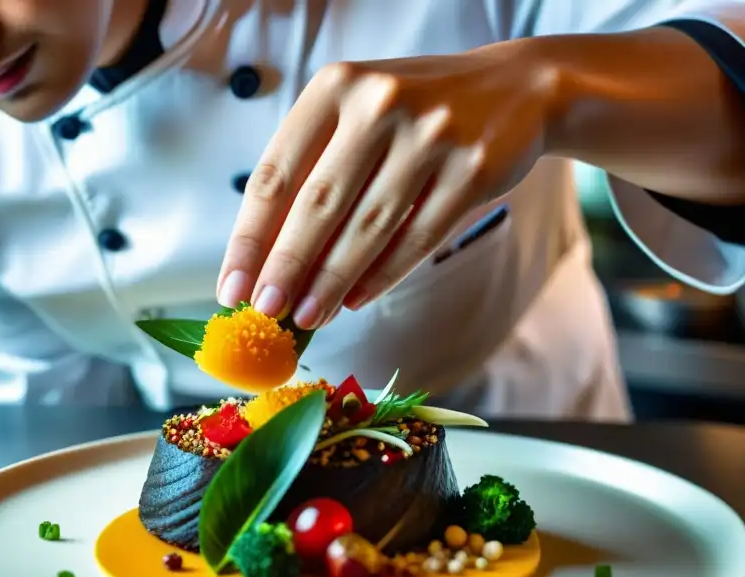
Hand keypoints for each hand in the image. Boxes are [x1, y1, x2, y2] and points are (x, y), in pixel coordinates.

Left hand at [216, 38, 554, 328]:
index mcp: (334, 87)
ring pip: (367, 227)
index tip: (231, 286)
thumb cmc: (413, 113)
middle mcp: (379, 103)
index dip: (249, 238)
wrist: (516, 89)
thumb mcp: (355, 118)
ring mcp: (431, 135)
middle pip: (318, 204)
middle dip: (286, 267)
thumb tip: (266, 259)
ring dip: (330, 281)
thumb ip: (312, 172)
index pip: (275, 174)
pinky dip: (382, 275)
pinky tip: (355, 299)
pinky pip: (416, 238)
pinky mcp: (473, 170)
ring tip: (307, 317)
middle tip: (265, 311)